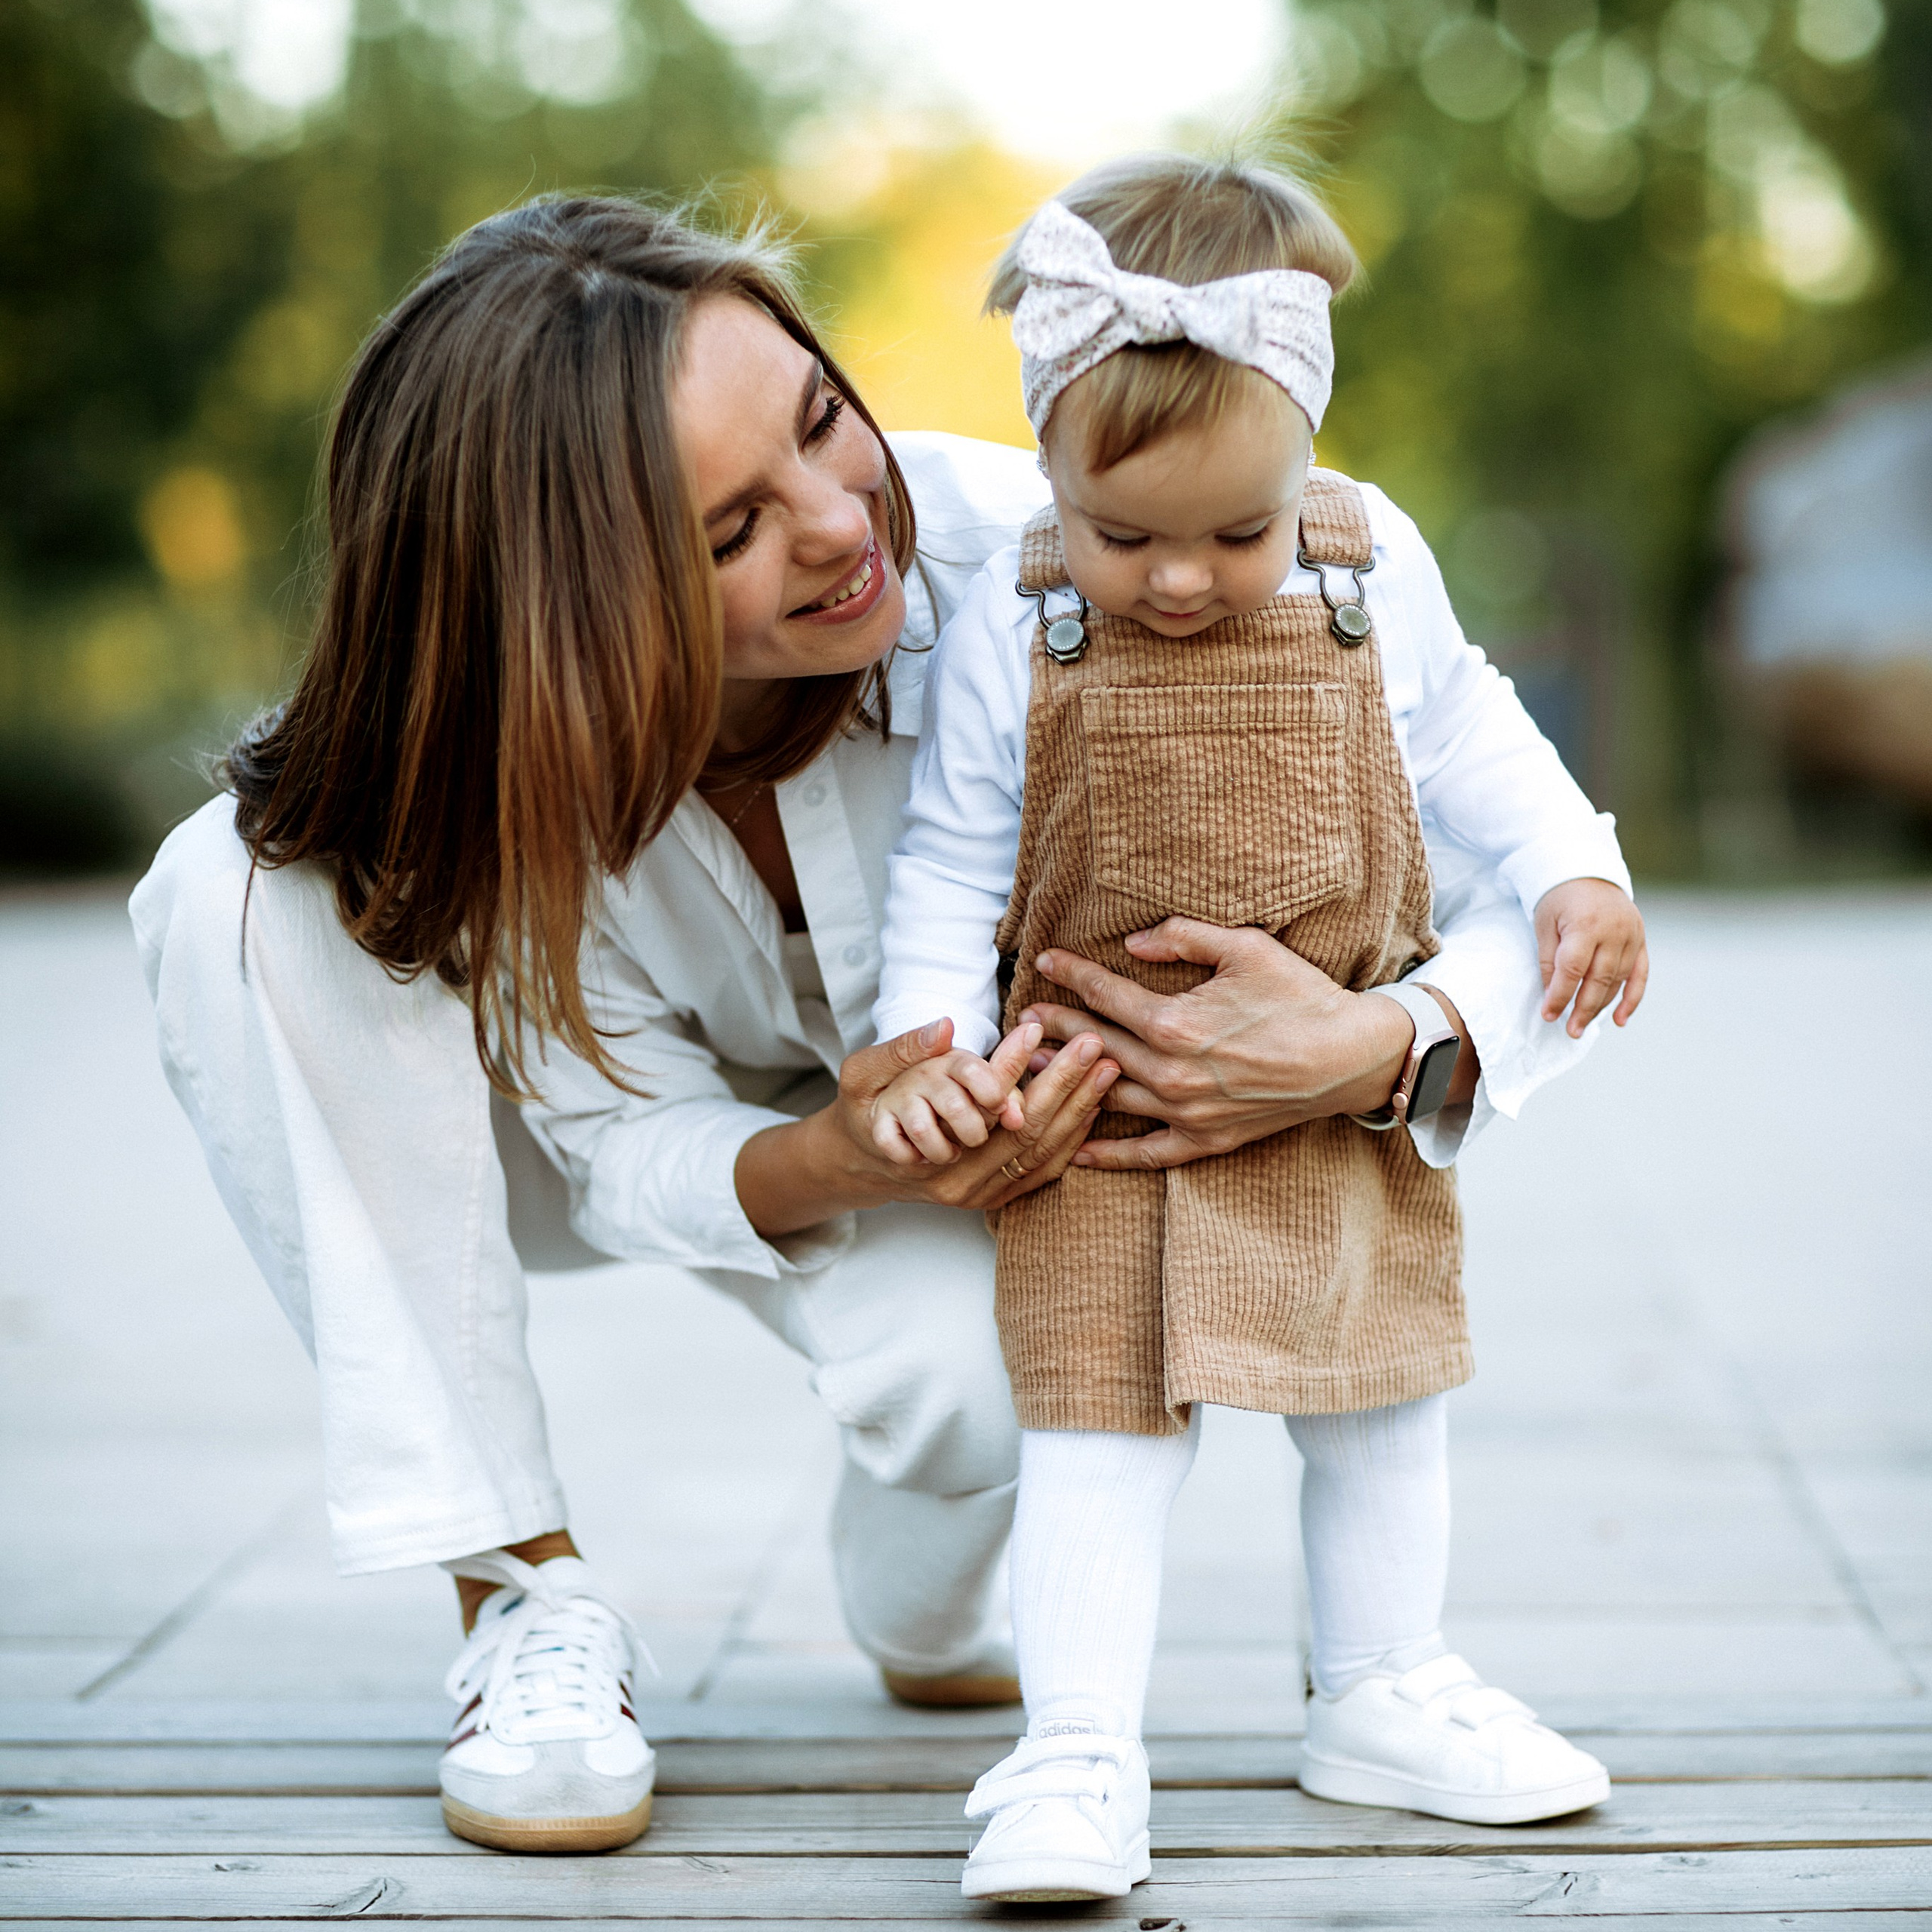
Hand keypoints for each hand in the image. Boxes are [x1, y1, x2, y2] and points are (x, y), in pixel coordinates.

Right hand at [734, 1016, 1120, 1234]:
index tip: (1041, 1027)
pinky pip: (1043, 1172)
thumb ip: (900, 1050)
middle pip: (1024, 1129)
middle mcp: (955, 1176)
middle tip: (1094, 1043)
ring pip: (1040, 1153)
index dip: (1016, 1061)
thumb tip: (945, 1027)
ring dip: (1078, 1110)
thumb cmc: (862, 1112)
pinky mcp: (992, 1200)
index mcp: (926, 1140)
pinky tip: (1093, 1107)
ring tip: (1106, 1069)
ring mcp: (976, 1195)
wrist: (861, 1165)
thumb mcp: (860, 1076)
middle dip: (1064, 1082)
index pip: (983, 1099)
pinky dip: (1073, 1139)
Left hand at [1018, 917, 1423, 1171]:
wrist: (1351, 1056)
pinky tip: (1076, 1151)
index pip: (1105, 996)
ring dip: (1067, 1083)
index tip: (1044, 961)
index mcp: (1175, 1022)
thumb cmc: (1300, 995)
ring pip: (1109, 1097)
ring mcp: (1186, 1112)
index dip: (1071, 975)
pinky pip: (1146, 1152)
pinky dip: (1109, 1154)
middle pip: (1095, 1047)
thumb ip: (1183, 936)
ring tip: (1033, 1070)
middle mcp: (1171, 1073)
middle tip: (1022, 1015)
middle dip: (1054, 1028)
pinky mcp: (1206, 1140)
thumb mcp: (1245, 947)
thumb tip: (1132, 942)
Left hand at [1534, 878, 1647, 1037]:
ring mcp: (1632, 935)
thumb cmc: (1558, 897)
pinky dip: (1631, 999)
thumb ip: (1549, 960)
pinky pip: (1640, 974)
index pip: (1572, 970)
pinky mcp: (1641, 939)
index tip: (1548, 1015)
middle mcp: (1615, 931)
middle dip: (1582, 1009)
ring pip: (1618, 980)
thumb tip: (1553, 995)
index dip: (1560, 996)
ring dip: (1601, 1006)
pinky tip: (1619, 1020)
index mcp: (1586, 925)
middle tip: (1570, 1031)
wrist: (1586, 869)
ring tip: (1582, 1026)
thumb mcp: (1545, 924)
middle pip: (1598, 979)